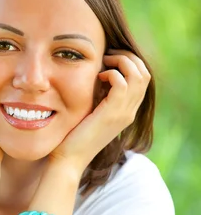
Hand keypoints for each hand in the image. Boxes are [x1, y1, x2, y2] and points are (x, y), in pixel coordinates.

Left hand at [48, 49, 150, 174]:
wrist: (69, 159)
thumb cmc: (73, 136)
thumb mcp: (91, 111)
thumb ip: (99, 95)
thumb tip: (98, 74)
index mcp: (126, 111)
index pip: (143, 79)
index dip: (130, 63)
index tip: (109, 59)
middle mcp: (130, 112)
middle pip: (145, 74)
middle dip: (128, 57)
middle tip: (108, 55)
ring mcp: (123, 113)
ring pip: (139, 75)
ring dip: (122, 61)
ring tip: (105, 62)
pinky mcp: (112, 114)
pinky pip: (122, 83)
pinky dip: (112, 73)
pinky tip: (98, 76)